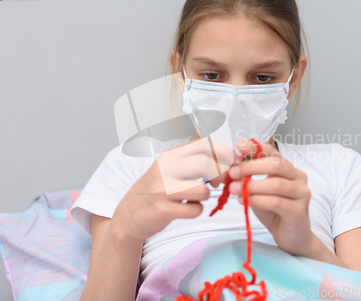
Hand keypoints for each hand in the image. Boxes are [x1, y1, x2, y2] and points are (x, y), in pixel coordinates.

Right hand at [112, 137, 236, 242]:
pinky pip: (195, 210)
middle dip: (220, 175)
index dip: (224, 154)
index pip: (204, 145)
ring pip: (202, 190)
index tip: (231, 164)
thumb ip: (196, 162)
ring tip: (194, 198)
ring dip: (205, 196)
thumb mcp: (171, 168)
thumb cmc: (157, 190)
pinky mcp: (162, 209)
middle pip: (205, 164)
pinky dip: (195, 211)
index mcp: (170, 155)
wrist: (129, 215)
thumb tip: (230, 160)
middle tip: (216, 184)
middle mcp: (165, 168)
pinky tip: (185, 209)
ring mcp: (162, 189)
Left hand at [227, 139, 314, 256]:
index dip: (255, 148)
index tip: (239, 146)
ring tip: (234, 190)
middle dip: (250, 167)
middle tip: (232, 173)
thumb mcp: (258, 190)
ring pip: (276, 184)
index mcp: (288, 168)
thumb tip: (231, 165)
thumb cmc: (273, 210)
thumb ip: (248, 177)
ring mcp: (301, 193)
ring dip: (252, 186)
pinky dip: (257, 200)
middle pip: (276, 164)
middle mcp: (298, 176)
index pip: (272, 152)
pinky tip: (244, 201)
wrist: (290, 236)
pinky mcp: (299, 210)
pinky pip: (276, 202)